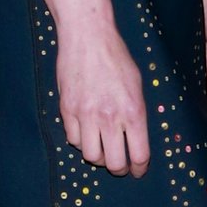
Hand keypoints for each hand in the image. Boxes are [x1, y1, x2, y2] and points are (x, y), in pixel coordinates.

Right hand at [56, 28, 150, 175]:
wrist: (87, 36)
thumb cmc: (116, 57)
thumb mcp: (137, 85)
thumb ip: (136, 114)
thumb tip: (135, 139)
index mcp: (133, 111)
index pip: (139, 155)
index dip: (139, 168)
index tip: (138, 170)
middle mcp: (109, 117)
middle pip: (113, 163)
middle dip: (119, 169)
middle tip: (120, 166)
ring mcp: (85, 114)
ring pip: (90, 155)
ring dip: (98, 157)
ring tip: (102, 150)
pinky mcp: (67, 109)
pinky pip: (72, 139)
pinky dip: (80, 141)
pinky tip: (86, 133)